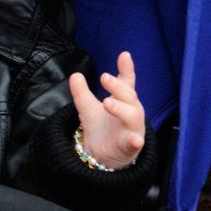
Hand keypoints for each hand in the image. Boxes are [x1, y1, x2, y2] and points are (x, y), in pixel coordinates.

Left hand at [68, 52, 144, 170]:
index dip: (126, 68)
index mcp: (123, 100)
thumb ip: (81, 93)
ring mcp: (133, 128)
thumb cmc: (101, 127)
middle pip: (129, 95)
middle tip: (104, 78)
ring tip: (108, 102)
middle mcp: (132, 111)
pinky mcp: (131, 145)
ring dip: (121, 108)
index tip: (124, 55)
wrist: (102, 155)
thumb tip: (75, 75)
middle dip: (118, 86)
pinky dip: (136, 141)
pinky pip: (135, 142)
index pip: (127, 81)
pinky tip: (135, 140)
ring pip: (133, 116)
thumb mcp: (87, 108)